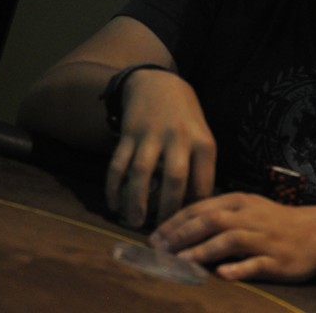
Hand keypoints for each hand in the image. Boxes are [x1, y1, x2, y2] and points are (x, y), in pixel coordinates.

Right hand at [105, 69, 215, 227]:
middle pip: (174, 180)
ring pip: (141, 174)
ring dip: (136, 202)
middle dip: (167, 210)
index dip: (195, 209)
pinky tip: (114, 203)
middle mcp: (178, 138)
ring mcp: (151, 135)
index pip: (202, 183)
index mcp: (202, 142)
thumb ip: (200, 167)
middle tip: (162, 233)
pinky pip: (118, 164)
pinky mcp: (128, 134)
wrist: (159, 82)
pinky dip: (113, 187)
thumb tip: (196, 208)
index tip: (189, 227)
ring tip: (135, 222)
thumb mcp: (202, 136)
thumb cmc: (185, 117)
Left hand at [151, 192, 315, 281]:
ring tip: (181, 261)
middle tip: (159, 250)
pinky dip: (238, 268)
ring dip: (203, 250)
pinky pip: (256, 263)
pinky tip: (221, 275)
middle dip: (183, 235)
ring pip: (230, 240)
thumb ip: (220, 214)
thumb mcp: (249, 208)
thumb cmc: (277, 222)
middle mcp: (251, 216)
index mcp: (241, 202)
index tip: (155, 236)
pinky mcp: (278, 260)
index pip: (202, 207)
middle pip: (212, 221)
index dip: (176, 221)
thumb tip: (184, 226)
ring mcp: (265, 238)